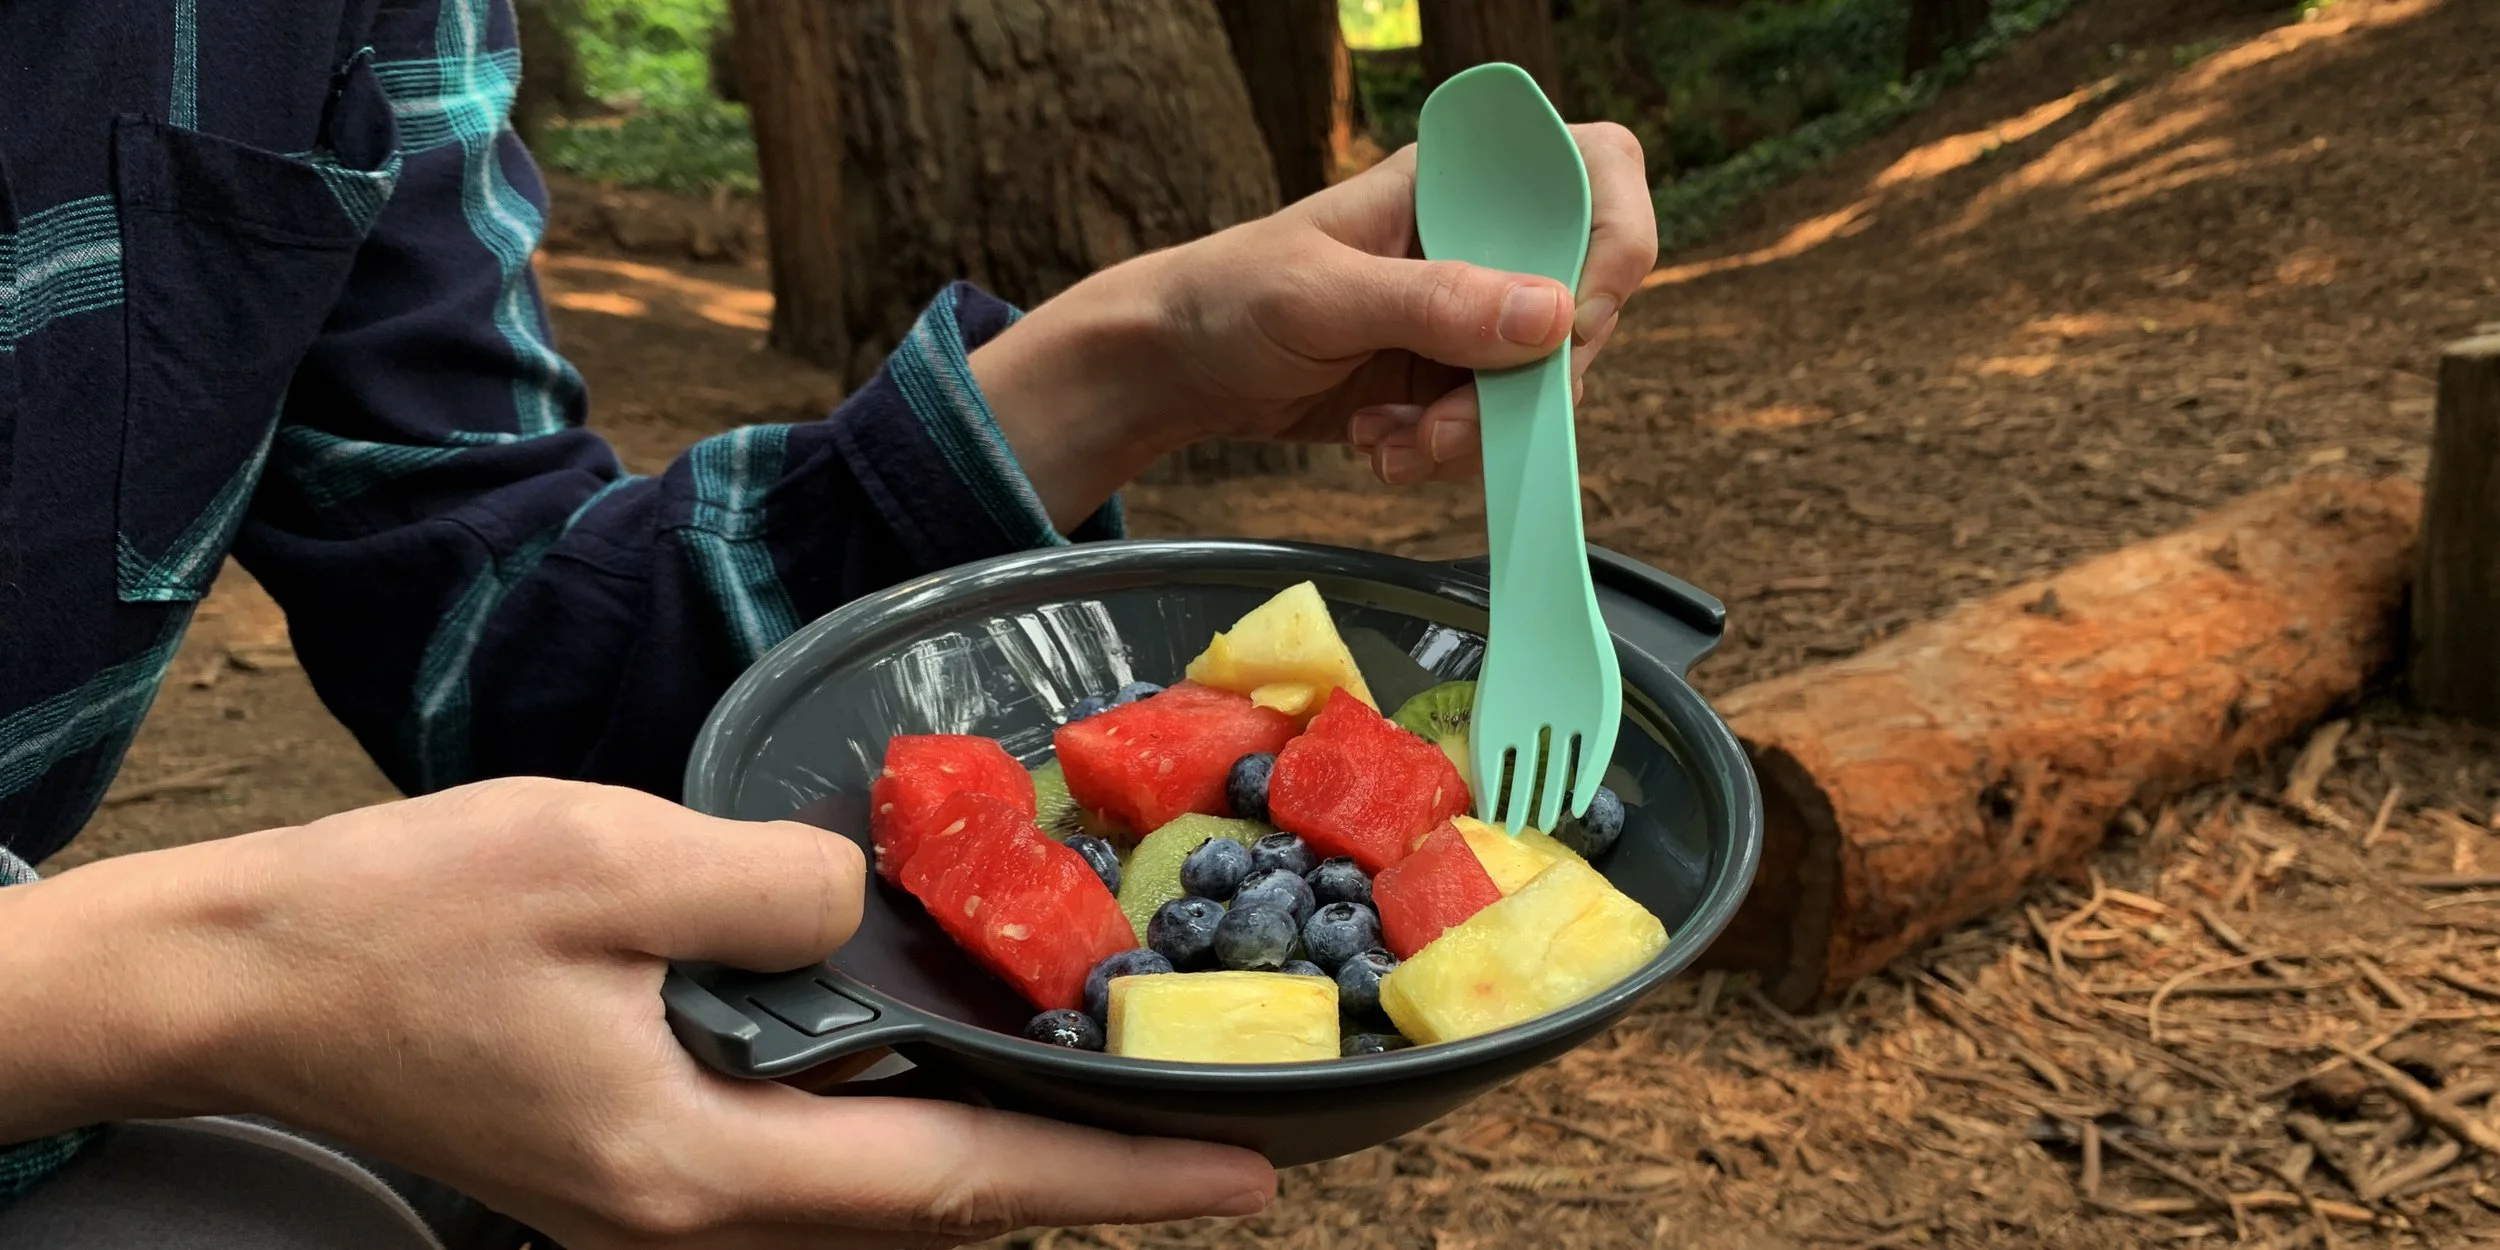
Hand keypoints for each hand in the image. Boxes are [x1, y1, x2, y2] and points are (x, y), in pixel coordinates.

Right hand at [0, 780, 1271, 1247]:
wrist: (249, 978)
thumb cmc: (409, 921)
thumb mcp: (610, 861)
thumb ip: (774, 887)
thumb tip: (864, 900)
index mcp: (703, 1169)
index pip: (964, 1184)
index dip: (1121, 1177)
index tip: (1256, 1175)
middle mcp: (697, 1215)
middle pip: (940, 1215)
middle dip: (1089, 1182)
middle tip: (1225, 1142)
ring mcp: (662, 1198)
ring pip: (883, 1198)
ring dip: (1006, 1163)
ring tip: (1123, 1116)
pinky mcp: (634, 1158)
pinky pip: (819, 1163)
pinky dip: (913, 1132)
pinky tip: (951, 1079)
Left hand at [975, 124, 1658, 524]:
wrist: (1177, 369)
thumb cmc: (1230, 296)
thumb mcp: (1323, 295)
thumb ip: (1436, 302)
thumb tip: (1556, 316)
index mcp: (1458, 180)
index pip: (1594, 173)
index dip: (1610, 244)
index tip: (1570, 320)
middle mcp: (1482, 239)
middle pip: (1584, 303)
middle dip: (1525, 384)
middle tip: (1445, 428)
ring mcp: (1474, 313)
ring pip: (1544, 382)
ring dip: (1480, 434)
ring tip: (1394, 442)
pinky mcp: (1455, 378)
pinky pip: (1499, 428)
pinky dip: (1450, 454)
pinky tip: (1384, 445)